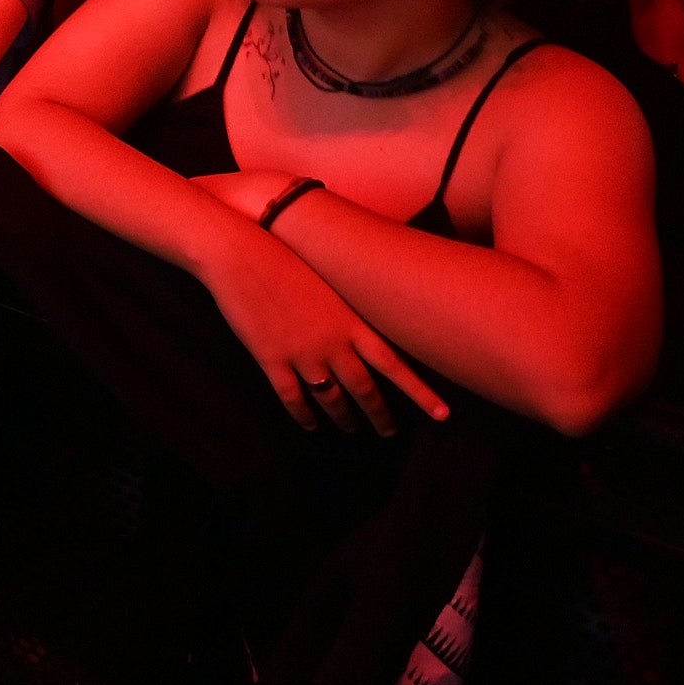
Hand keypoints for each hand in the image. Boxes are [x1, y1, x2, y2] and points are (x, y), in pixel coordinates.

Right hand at [204, 228, 449, 435]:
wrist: (240, 253)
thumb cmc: (286, 255)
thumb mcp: (331, 278)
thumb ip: (350, 305)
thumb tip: (368, 321)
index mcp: (351, 321)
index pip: (396, 365)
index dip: (421, 393)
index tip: (443, 414)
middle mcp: (333, 343)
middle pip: (366, 390)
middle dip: (380, 416)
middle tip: (388, 432)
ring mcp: (302, 355)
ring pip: (332, 400)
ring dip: (344, 419)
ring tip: (351, 429)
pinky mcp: (272, 360)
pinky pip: (293, 399)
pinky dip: (304, 417)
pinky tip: (310, 426)